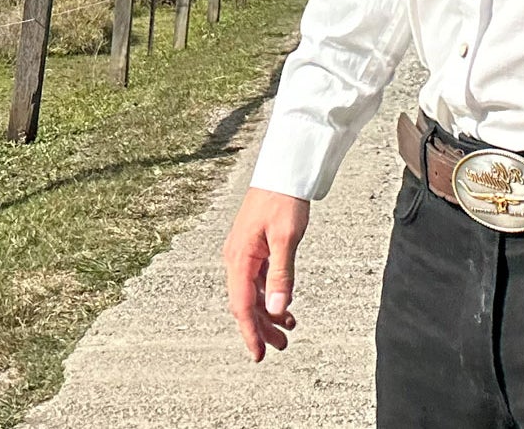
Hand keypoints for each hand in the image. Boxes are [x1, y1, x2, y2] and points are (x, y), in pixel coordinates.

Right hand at [223, 186, 310, 360]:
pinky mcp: (255, 246)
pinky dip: (271, 293)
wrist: (285, 169)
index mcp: (239, 258)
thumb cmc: (283, 197)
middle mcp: (237, 257)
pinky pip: (259, 278)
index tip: (259, 354)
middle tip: (280, 345)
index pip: (242, 306)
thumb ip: (281, 276)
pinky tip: (284, 303)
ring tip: (286, 328)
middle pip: (246, 303)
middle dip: (262, 327)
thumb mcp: (286, 239)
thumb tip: (275, 310)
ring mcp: (245, 252)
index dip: (251, 333)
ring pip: (253, 292)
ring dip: (268, 312)